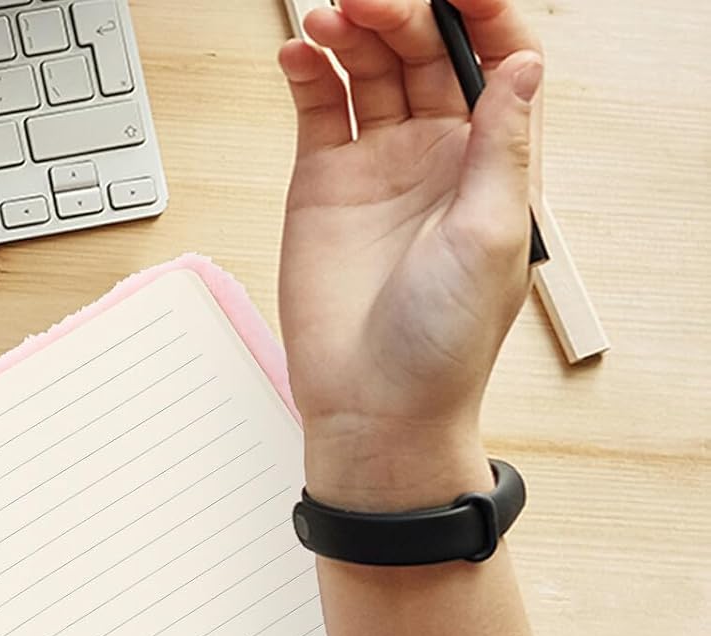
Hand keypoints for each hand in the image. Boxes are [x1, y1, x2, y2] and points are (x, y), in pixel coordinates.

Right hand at [277, 0, 543, 508]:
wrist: (372, 407)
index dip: (479, 11)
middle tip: (366, 3)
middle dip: (400, 13)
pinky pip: (318, 109)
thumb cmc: (441, 344)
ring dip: (350, 32)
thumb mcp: (492, 237)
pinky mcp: (322, 186)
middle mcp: (436, 154)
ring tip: (327, 19)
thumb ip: (502, 146)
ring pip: (369, 69)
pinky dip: (307, 73)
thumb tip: (523, 65)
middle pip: (425, 49)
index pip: (497, 56)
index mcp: (492, 161)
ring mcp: (377, 166)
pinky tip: (298, 54)